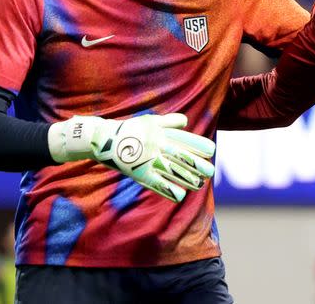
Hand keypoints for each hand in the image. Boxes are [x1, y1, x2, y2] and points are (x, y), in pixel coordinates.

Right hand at [48, 113, 215, 202]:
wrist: (103, 139)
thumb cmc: (131, 129)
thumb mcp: (150, 120)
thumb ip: (170, 121)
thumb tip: (186, 122)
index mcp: (160, 132)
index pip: (184, 139)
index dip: (199, 145)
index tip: (211, 151)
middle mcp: (156, 145)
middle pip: (181, 156)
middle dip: (198, 165)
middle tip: (210, 172)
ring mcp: (147, 159)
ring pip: (172, 171)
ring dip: (187, 179)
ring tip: (199, 185)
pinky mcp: (138, 173)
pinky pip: (156, 183)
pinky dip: (169, 189)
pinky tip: (181, 195)